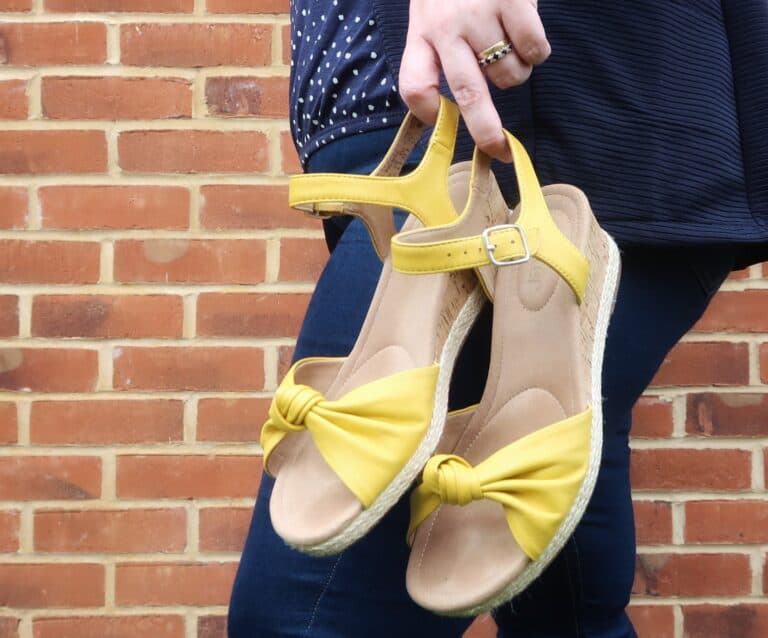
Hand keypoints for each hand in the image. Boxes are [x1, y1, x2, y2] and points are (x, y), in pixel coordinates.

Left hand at [399, 0, 549, 159]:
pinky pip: (534, 50)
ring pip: (509, 75)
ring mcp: (481, 15)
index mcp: (422, 32)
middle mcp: (447, 28)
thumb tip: (454, 106)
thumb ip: (435, 52)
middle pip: (466, 95)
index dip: (425, 109)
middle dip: (486, 130)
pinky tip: (526, 32)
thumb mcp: (431, 12)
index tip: (439, 118)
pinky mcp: (514, 1)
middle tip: (500, 151)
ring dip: (517, 72)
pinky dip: (537, 51)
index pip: (413, 84)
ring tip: (508, 43)